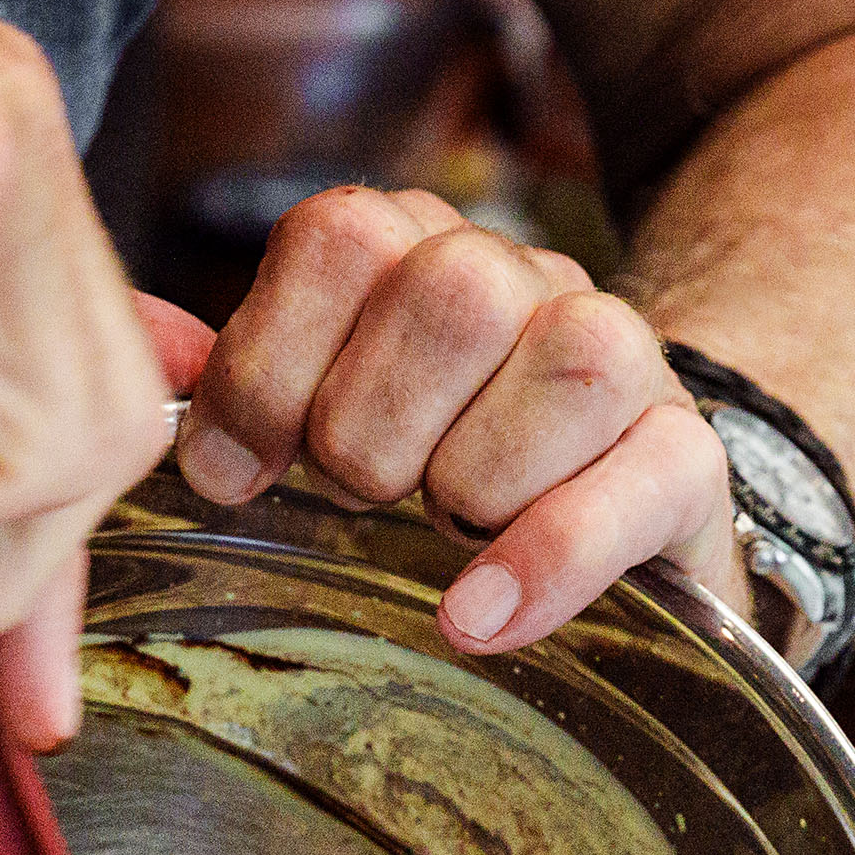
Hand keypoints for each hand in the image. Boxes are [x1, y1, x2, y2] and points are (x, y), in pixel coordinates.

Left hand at [171, 187, 747, 654]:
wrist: (590, 534)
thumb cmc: (424, 481)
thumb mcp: (324, 421)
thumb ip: (244, 393)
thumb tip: (166, 401)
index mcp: (418, 251)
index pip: (341, 237)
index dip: (269, 362)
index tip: (234, 470)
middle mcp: (528, 281)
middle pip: (452, 293)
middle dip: (370, 428)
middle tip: (360, 498)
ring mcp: (626, 362)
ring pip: (568, 363)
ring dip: (471, 479)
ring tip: (444, 532)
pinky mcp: (688, 462)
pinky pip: (642, 481)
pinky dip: (546, 559)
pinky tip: (476, 617)